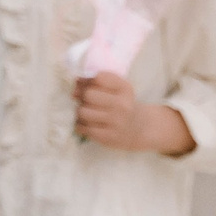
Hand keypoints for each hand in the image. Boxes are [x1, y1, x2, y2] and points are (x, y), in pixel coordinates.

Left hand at [74, 72, 195, 155]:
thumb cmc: (122, 103)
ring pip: (83, 112)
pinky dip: (80, 125)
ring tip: (85, 112)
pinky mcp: (109, 137)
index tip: (83, 84)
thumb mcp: (118, 87)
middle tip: (83, 100)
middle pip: (88, 95)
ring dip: (79, 111)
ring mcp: (116, 122)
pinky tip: (85, 123)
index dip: (86, 80)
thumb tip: (76, 81)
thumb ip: (99, 80)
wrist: (139, 128)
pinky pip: (84, 128)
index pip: (98, 78)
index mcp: (124, 88)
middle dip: (82, 96)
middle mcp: (122, 105)